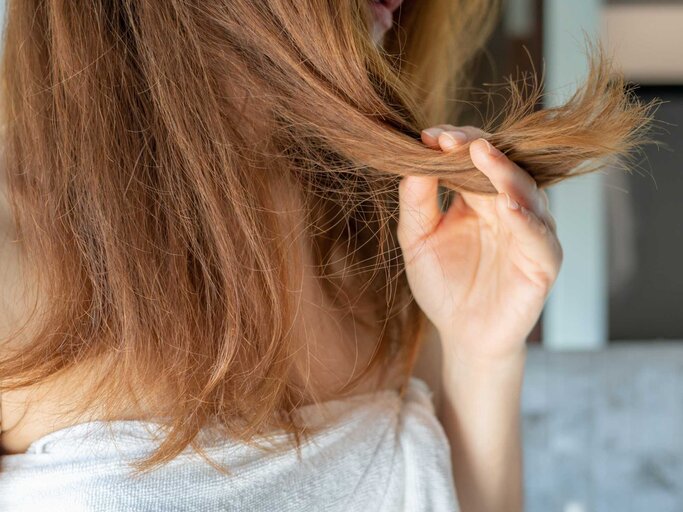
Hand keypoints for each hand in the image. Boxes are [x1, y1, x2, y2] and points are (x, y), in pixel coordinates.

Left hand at [397, 125, 562, 363]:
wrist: (461, 334)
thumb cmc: (442, 285)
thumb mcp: (417, 239)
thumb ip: (416, 201)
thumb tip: (414, 160)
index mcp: (479, 198)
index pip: (475, 158)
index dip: (457, 143)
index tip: (431, 136)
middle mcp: (508, 208)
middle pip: (502, 167)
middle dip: (479, 149)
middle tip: (454, 139)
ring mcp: (528, 233)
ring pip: (526, 193)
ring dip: (506, 173)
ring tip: (483, 156)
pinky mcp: (543, 262)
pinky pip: (539, 237)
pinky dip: (526, 220)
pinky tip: (509, 206)